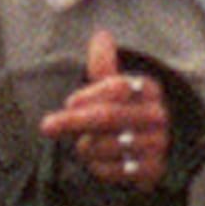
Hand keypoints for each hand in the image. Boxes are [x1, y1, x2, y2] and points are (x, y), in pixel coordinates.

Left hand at [45, 29, 175, 187]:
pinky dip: (98, 167)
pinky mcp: (153, 170)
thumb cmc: (124, 111)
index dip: (89, 94)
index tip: (69, 101)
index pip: (117, 87)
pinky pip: (114, 170)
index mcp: (149, 88)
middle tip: (47, 125)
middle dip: (73, 121)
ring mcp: (157, 143)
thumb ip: (103, 63)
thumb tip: (101, 35)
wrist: (151, 149)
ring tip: (84, 144)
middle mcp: (157, 115)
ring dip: (85, 147)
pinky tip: (96, 161)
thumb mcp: (114, 85)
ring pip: (106, 145)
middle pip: (108, 116)